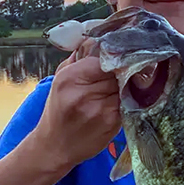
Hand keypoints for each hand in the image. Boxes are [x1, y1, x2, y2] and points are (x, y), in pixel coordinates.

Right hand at [38, 43, 119, 168]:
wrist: (55, 146)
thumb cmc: (59, 110)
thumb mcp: (61, 80)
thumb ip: (80, 59)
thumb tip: (103, 39)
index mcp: (69, 77)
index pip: (105, 58)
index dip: (115, 58)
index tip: (121, 58)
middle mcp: (82, 93)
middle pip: (118, 71)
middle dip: (124, 72)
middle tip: (126, 73)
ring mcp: (99, 109)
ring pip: (126, 86)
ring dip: (129, 86)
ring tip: (123, 88)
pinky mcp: (111, 123)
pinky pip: (128, 103)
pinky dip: (128, 101)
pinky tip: (120, 103)